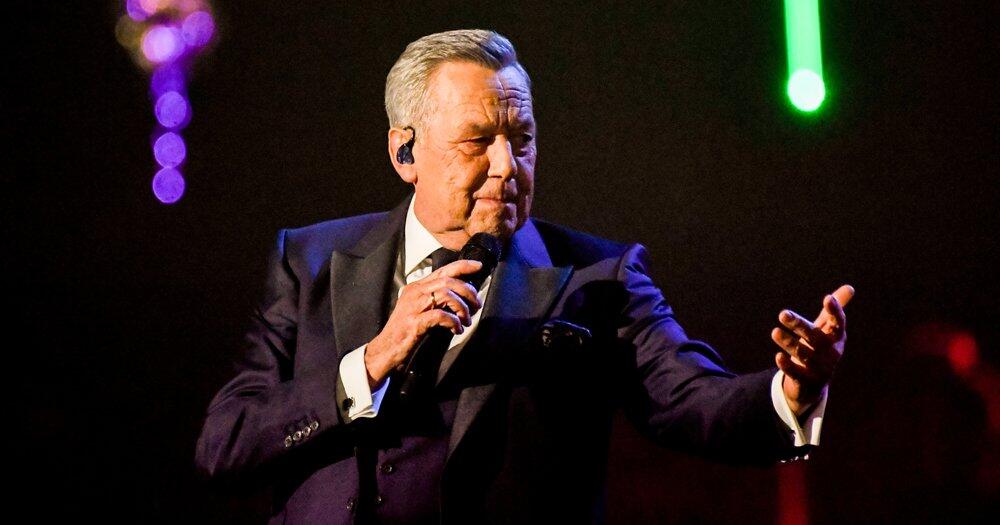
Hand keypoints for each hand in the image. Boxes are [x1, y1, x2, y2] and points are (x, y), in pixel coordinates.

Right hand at [364, 259, 483, 387]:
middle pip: (448, 281)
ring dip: (462, 307)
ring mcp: (414, 307)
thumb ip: (435, 300)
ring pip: (446, 295)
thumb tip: (461, 297)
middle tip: (476, 305)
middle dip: (468, 292)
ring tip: (466, 320)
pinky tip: (456, 329)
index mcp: (417, 287)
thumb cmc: (405, 331)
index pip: (443, 270)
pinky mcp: (415, 322)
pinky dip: (453, 321)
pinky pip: (440, 315)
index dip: (463, 266)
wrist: (386, 349)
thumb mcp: (419, 309)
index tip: (478, 266)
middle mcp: (415, 293)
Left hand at [771, 284, 854, 415]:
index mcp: (837, 338)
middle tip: (782, 313)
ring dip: (789, 343)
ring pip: (803, 354)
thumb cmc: (820, 349)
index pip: (839, 323)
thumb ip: (834, 310)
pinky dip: (787, 366)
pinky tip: (778, 356)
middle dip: (799, 325)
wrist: (814, 384)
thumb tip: (850, 287)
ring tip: (775, 332)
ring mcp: (819, 368)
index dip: (835, 311)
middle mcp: (830, 353)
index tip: (827, 298)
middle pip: (815, 337)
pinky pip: (796, 373)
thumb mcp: (828, 330)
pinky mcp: (805, 381)